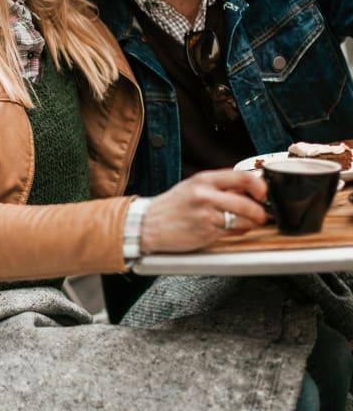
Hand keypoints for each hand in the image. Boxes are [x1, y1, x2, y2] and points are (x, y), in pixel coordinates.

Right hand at [140, 169, 267, 252]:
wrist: (148, 224)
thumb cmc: (170, 206)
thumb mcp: (193, 186)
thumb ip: (219, 186)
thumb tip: (246, 187)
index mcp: (204, 179)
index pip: (242, 176)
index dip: (259, 186)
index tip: (263, 193)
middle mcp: (205, 195)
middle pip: (246, 202)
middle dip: (260, 211)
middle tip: (261, 214)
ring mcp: (205, 215)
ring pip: (242, 220)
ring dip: (250, 223)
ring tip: (248, 222)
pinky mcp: (206, 233)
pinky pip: (231, 232)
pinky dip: (237, 232)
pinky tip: (233, 229)